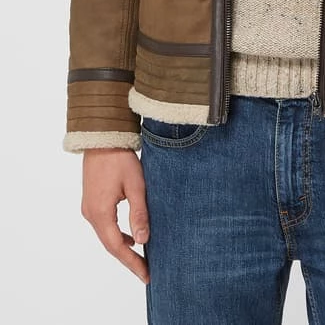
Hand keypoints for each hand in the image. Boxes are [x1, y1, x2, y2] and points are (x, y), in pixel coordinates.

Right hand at [81, 148, 149, 283]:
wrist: (102, 138)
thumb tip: (142, 241)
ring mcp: (89, 208)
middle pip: (110, 244)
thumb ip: (139, 214)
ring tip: (141, 258)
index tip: (146, 275)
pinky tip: (130, 236)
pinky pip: (104, 225)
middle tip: (146, 271)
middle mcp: (90, 214)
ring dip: (122, 247)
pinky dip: (117, 234)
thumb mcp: (136, 185)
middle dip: (128, 259)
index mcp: (100, 213)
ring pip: (107, 235)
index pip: (117, 246)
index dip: (132, 262)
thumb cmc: (120, 159)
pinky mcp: (92, 201)